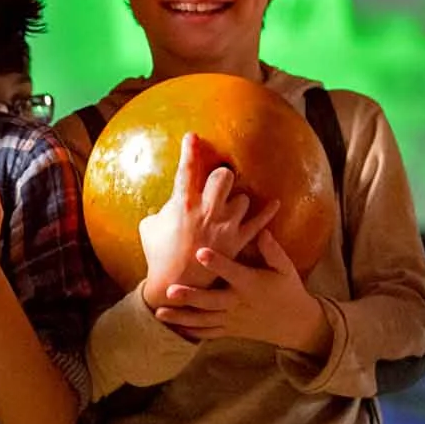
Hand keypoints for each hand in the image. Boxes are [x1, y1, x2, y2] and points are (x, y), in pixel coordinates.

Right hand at [138, 134, 277, 309]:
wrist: (176, 286)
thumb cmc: (158, 255)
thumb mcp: (149, 227)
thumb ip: (164, 208)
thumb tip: (171, 200)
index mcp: (183, 205)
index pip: (187, 170)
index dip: (189, 150)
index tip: (192, 137)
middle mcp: (207, 212)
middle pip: (223, 176)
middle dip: (221, 175)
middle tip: (216, 182)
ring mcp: (225, 227)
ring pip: (242, 198)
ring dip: (235, 201)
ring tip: (227, 211)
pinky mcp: (238, 242)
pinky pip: (259, 221)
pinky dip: (267, 212)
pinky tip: (274, 203)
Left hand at [159, 231, 330, 354]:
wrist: (294, 323)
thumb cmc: (287, 289)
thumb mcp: (285, 269)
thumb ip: (272, 251)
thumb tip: (261, 231)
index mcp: (251, 284)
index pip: (232, 272)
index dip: (217, 262)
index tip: (200, 252)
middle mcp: (238, 303)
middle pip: (211, 301)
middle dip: (190, 296)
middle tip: (169, 290)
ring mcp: (232, 319)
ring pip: (204, 320)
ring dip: (182, 317)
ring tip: (160, 313)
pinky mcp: (230, 329)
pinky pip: (208, 333)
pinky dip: (191, 332)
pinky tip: (173, 328)